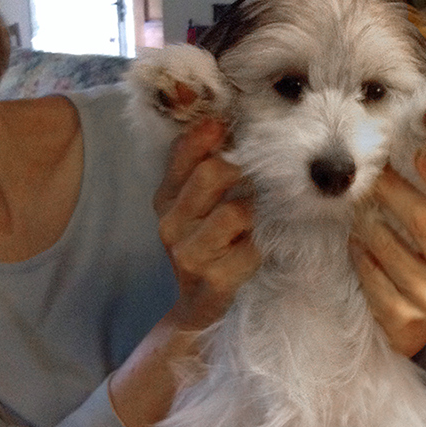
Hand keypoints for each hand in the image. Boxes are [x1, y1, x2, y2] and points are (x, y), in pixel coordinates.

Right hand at [155, 120, 260, 330]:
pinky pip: (252, 248)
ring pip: (236, 211)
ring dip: (254, 213)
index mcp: (165, 200)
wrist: (197, 307)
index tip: (226, 126)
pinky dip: (260, 247)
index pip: (182, 153)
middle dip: (239, 172)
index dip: (206, 135)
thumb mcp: (193, 208)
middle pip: (212, 174)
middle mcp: (172, 224)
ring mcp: (191, 254)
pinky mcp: (216, 280)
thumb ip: (199, 167)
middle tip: (252, 180)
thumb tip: (217, 120)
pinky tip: (255, 250)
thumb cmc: (204, 247)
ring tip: (253, 222)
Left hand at [350, 148, 425, 357]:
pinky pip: (372, 276)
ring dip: (369, 221)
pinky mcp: (404, 319)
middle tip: (373, 174)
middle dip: (394, 191)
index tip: (418, 152)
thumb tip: (424, 150)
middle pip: (425, 222)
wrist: (418, 322)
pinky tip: (356, 242)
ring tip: (358, 207)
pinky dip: (361, 254)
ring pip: (391, 248)